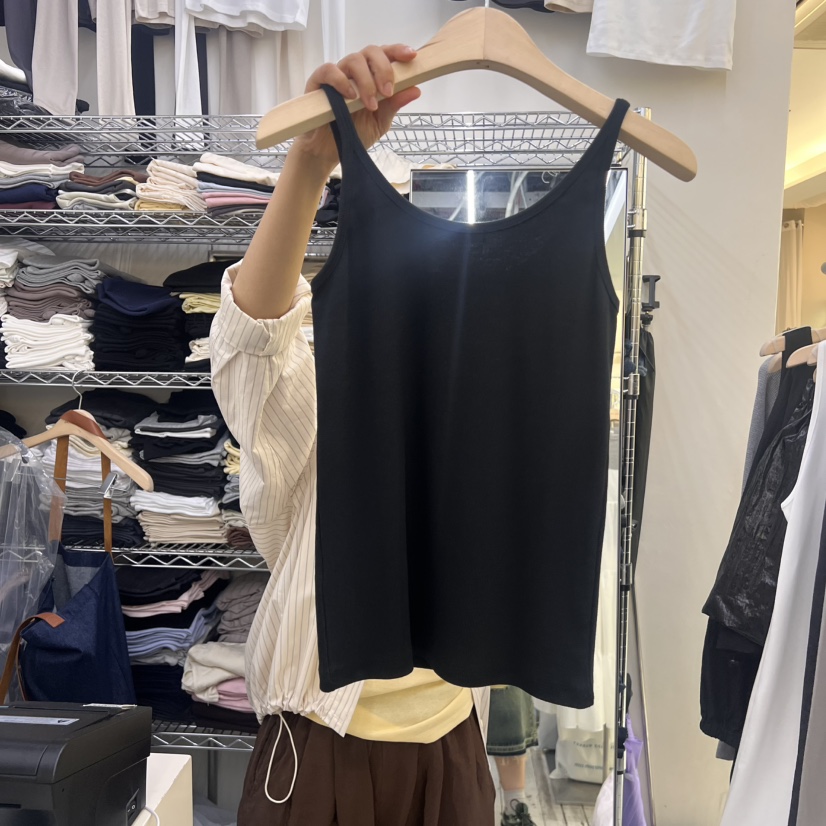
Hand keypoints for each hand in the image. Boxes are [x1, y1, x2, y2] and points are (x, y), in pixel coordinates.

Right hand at [291, 44, 421, 170]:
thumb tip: (416, 90)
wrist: (329, 151)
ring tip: (370, 104)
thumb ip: (394, 105)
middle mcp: (356, 72)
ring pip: (353, 59)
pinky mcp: (318, 82)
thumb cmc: (354, 133)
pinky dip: (341, 80)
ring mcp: (337, 75)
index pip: (385, 54)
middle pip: (371, 52)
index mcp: (372, 76)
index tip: (411, 56)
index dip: (398, 51)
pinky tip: (350, 96)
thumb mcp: (380, 122)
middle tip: (388, 91)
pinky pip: (329, 70)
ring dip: (366, 80)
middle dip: (383, 69)